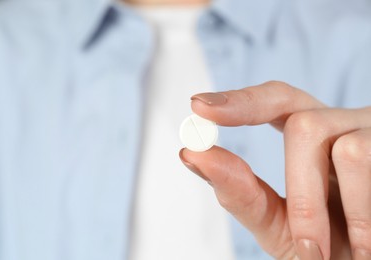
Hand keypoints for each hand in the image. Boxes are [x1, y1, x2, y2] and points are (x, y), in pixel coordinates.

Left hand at [179, 81, 370, 259]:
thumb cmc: (329, 244)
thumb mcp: (280, 224)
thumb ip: (241, 193)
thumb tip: (192, 154)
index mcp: (311, 134)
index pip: (274, 99)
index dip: (240, 100)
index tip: (199, 107)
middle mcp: (342, 123)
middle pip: (305, 126)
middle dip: (303, 196)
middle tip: (309, 247)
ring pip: (349, 150)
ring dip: (344, 213)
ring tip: (357, 252)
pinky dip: (367, 217)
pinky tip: (370, 243)